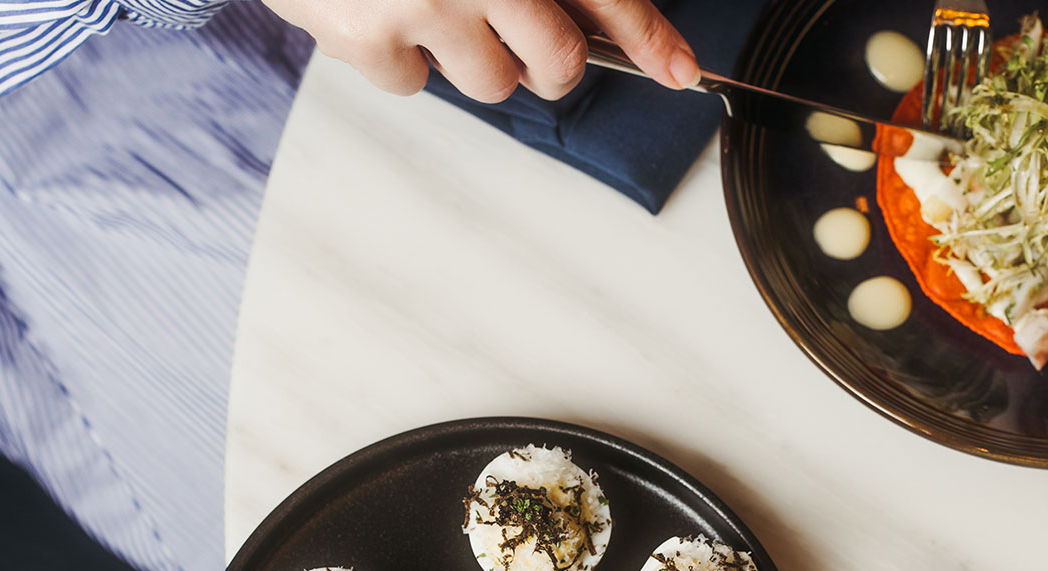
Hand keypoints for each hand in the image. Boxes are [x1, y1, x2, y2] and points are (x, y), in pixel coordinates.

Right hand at [263, 0, 699, 102]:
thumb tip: (603, 20)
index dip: (649, 35)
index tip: (681, 71)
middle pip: (555, 64)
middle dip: (544, 63)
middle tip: (517, 39)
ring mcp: (422, 3)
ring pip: (491, 84)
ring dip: (471, 58)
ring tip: (430, 4)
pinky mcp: (366, 38)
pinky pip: (414, 85)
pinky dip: (400, 59)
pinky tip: (380, 9)